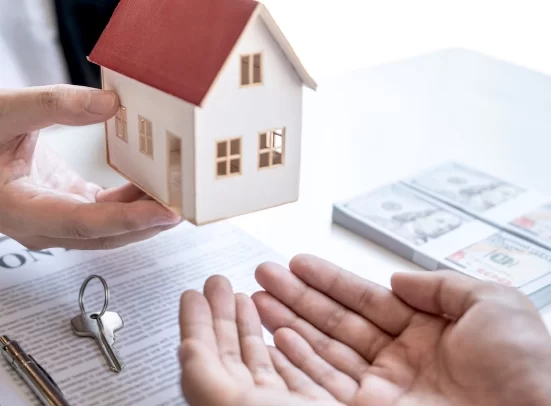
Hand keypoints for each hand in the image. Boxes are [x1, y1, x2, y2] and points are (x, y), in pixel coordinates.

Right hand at [0, 85, 180, 249]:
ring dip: (144, 213)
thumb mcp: (5, 113)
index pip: (85, 224)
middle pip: (106, 234)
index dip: (129, 221)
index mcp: (22, 210)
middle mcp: (42, 224)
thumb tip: (111, 104)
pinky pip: (105, 211)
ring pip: (109, 226)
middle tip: (187, 204)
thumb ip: (55, 105)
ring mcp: (56, 219)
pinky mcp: (67, 206)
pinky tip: (151, 181)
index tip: (168, 213)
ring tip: (178, 192)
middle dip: (150, 223)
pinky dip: (131, 200)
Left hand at [178, 275, 344, 405]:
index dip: (197, 322)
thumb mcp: (232, 405)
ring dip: (252, 327)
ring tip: (247, 298)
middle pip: (231, 352)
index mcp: (226, 404)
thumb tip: (184, 346)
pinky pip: (293, 376)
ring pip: (261, 361)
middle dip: (223, 313)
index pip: (204, 356)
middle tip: (218, 284)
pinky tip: (283, 335)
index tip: (192, 295)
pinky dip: (287, 350)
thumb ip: (202, 374)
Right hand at [252, 254, 550, 405]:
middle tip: (265, 275)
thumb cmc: (527, 370)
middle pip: (334, 322)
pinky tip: (276, 339)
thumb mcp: (492, 304)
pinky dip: (296, 362)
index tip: (299, 263)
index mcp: (427, 334)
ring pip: (322, 351)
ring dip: (288, 325)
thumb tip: (398, 279)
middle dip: (297, 297)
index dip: (329, 280)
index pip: (364, 300)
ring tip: (258, 301)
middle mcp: (400, 362)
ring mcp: (383, 391)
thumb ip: (440, 286)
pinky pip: (322, 385)